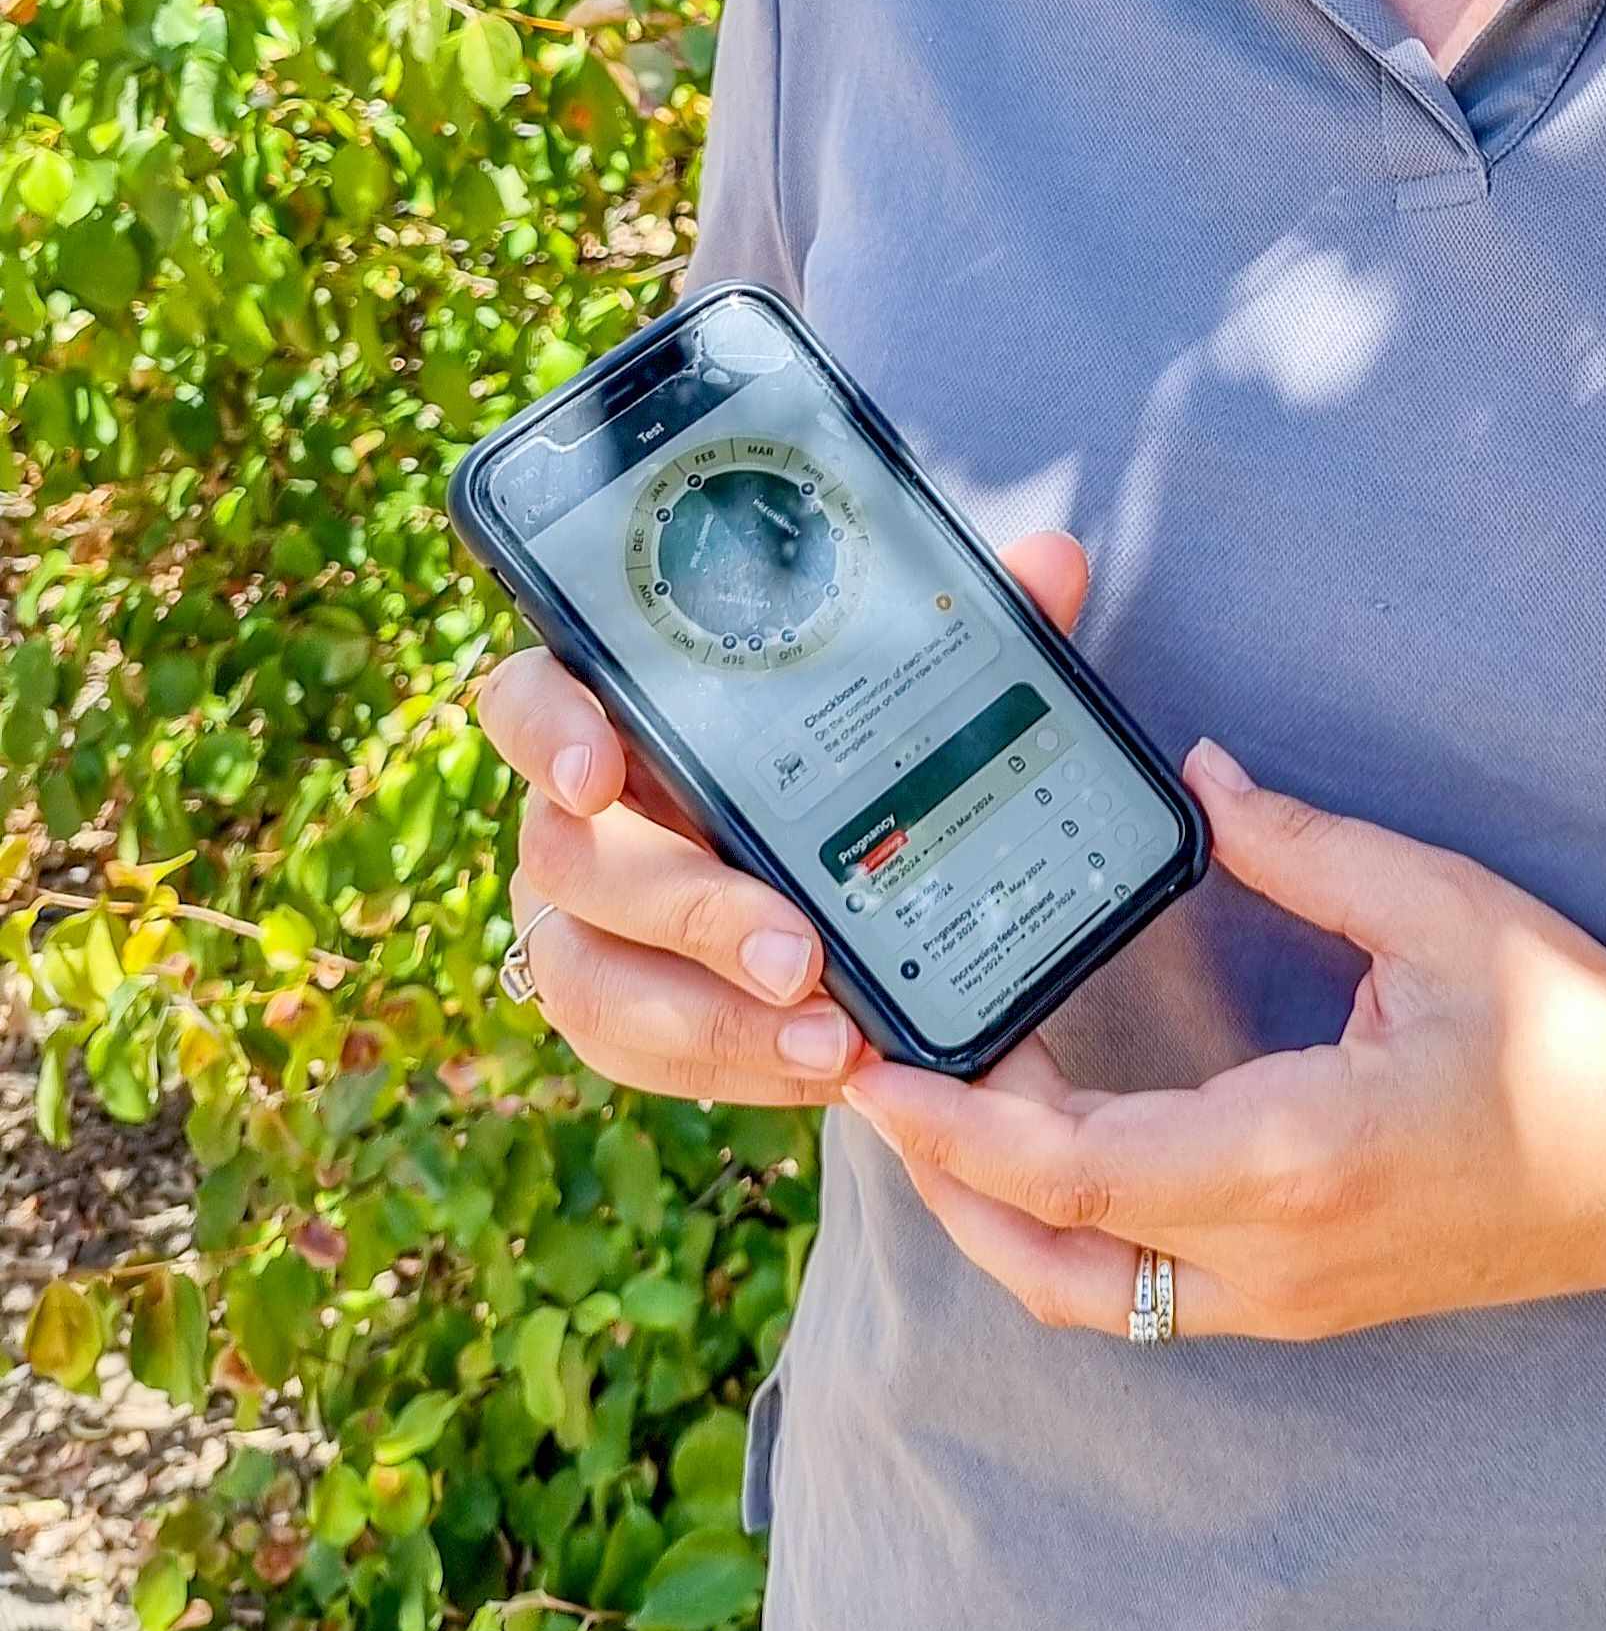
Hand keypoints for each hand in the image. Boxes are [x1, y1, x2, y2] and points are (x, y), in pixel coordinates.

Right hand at [474, 531, 1102, 1121]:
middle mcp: (576, 818)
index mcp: (621, 711)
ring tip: (832, 1043)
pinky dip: (737, 1066)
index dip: (546, 729)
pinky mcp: (622, 1011)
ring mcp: (583, 923)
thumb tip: (1053, 560)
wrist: (827, 859)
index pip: (528, 697)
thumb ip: (969, 624)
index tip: (597, 771)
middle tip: (799, 953)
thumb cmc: (834, 745)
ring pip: (595, 983)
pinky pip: (644, 1054)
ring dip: (713, 1021)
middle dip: (688, 911)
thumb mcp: (903, 685)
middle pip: (575, 862)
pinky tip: (825, 1069)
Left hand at [834, 743, 1605, 1342]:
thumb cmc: (1580, 1040)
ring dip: (994, 1216)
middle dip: (939, 1173)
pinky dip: (1066, 1231)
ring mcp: (1287, 1296)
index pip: (1081, 1169)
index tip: (879, 1068)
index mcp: (1302, 1152)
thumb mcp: (1447, 910)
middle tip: (874, 1067)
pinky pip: (1142, 1294)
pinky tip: (1049, 1140)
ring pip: (1085, 1296)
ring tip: (942, 1103)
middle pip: (1048, 1252)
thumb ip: (1306, 847)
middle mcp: (1276, 1252)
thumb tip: (1199, 777)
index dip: (958, 1130)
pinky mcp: (1303, 1301)